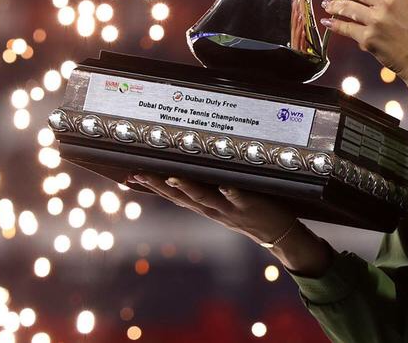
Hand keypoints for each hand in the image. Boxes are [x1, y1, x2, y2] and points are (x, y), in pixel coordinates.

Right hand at [129, 173, 333, 276]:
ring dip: (190, 188)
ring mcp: (231, 209)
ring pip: (206, 198)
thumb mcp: (222, 205)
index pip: (173, 196)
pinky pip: (240, 198)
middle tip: (141, 173)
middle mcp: (213, 210)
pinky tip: (226, 186)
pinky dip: (232, 193)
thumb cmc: (248, 212)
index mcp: (205, 207)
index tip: (131, 176)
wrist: (276, 234)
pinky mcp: (251, 206)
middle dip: (160, 186)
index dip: (152, 187)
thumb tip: (189, 174)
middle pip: (182, 197)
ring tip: (174, 177)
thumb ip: (206, 191)